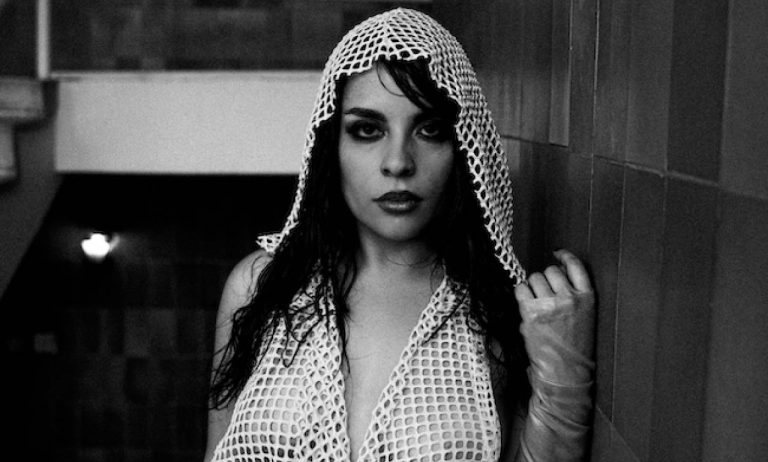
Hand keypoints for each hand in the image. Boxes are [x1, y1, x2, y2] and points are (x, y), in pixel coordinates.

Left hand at [514, 249, 594, 385]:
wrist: (565, 371)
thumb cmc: (575, 344)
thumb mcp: (586, 315)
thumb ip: (574, 292)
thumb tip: (555, 269)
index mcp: (587, 297)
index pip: (575, 265)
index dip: (564, 255)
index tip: (556, 253)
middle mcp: (569, 297)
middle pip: (551, 270)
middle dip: (546, 278)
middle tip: (546, 293)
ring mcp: (550, 305)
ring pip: (535, 277)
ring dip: (533, 286)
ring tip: (537, 302)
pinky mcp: (531, 313)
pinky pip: (521, 288)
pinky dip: (521, 293)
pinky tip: (526, 304)